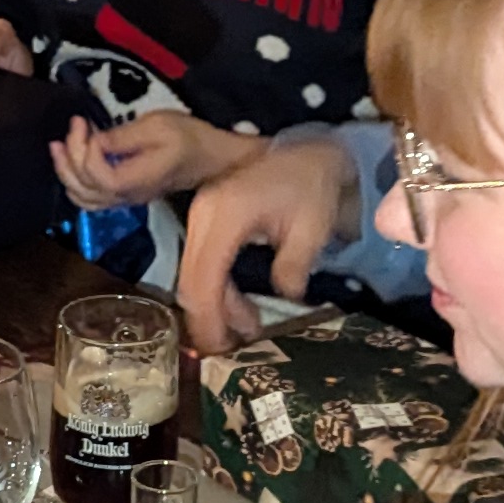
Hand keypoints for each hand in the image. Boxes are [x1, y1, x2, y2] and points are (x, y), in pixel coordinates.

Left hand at [54, 108, 233, 208]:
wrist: (210, 158)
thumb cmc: (189, 138)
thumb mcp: (158, 126)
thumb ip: (123, 137)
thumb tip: (95, 140)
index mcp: (137, 179)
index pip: (98, 175)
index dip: (85, 151)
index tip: (88, 123)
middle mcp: (127, 196)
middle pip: (83, 189)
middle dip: (69, 158)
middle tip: (73, 126)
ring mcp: (124, 199)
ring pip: (82, 198)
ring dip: (66, 172)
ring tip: (59, 144)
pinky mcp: (124, 195)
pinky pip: (90, 198)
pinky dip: (74, 181)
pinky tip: (73, 159)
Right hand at [176, 132, 355, 350]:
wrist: (309, 152)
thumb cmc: (313, 185)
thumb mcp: (313, 228)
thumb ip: (294, 265)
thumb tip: (286, 297)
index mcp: (226, 213)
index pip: (204, 276)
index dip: (208, 319)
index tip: (222, 350)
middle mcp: (203, 215)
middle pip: (190, 280)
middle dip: (207, 320)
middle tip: (232, 350)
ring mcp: (201, 216)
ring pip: (193, 276)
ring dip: (216, 307)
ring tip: (248, 329)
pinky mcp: (206, 222)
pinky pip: (202, 264)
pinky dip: (218, 290)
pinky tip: (241, 308)